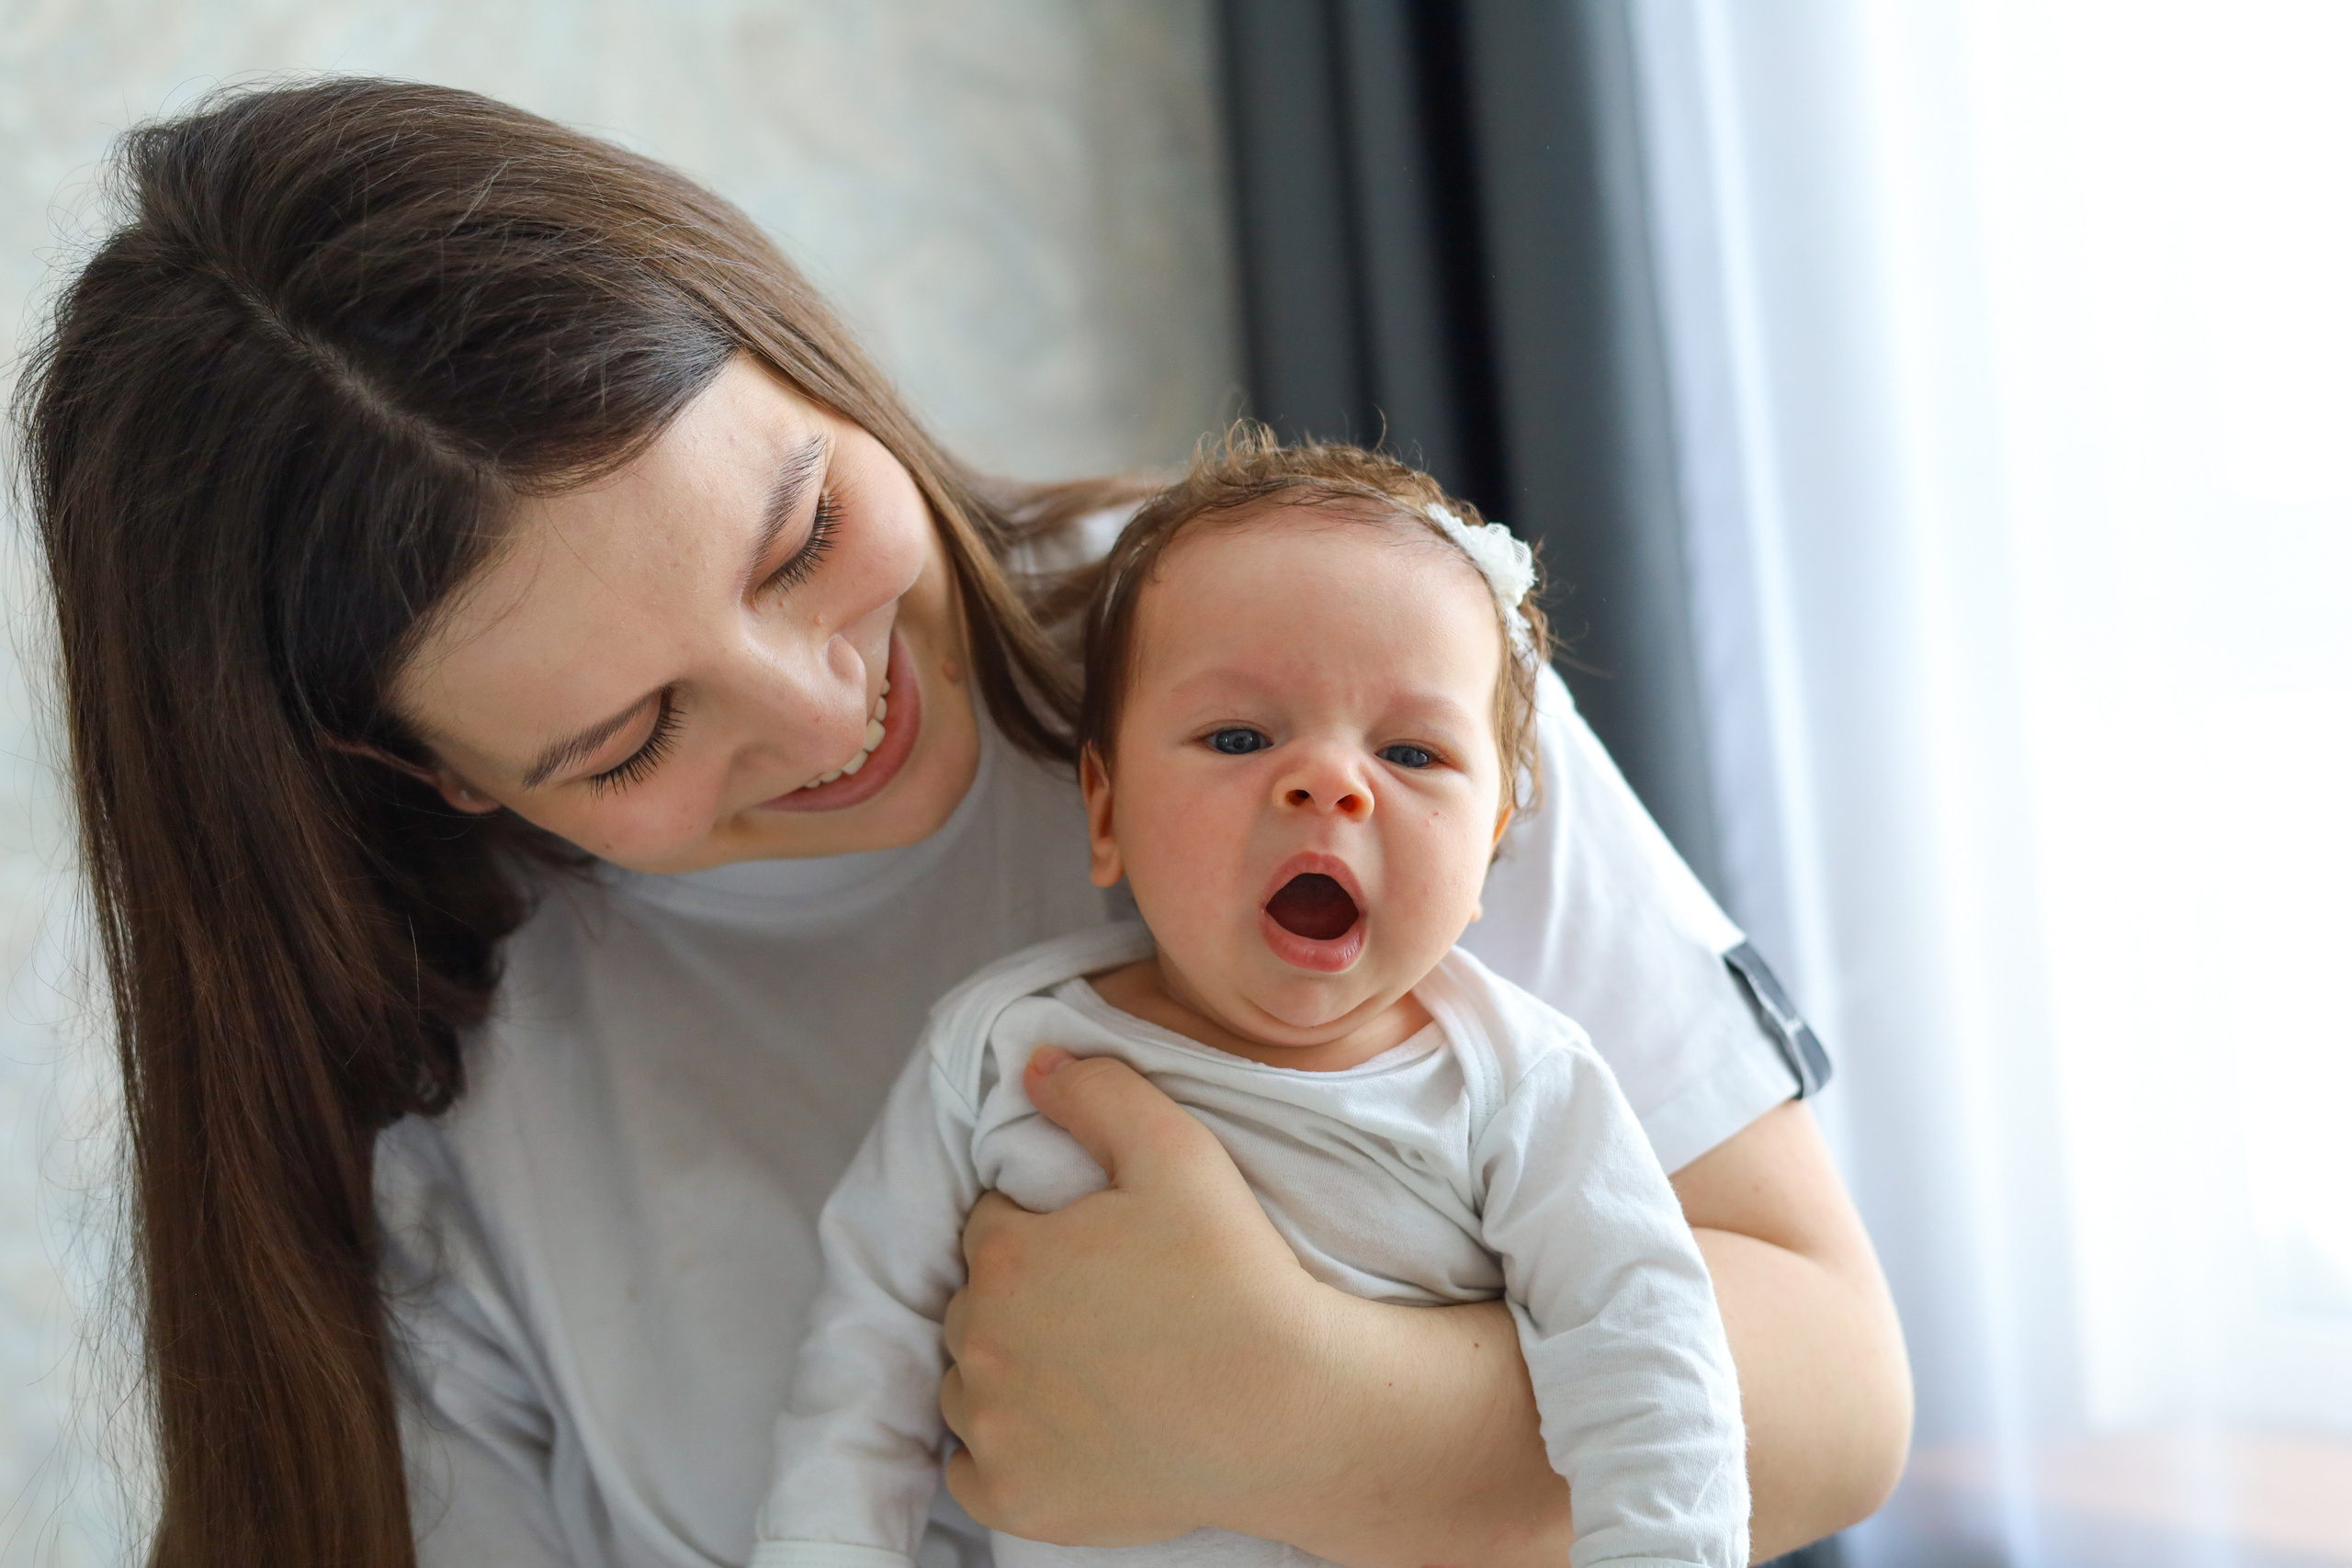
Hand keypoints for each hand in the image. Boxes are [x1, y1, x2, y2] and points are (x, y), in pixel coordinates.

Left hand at [939, 1046, 1324, 1545]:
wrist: (1290, 1411)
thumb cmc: (1238, 1277)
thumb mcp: (1180, 1152)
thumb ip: (1098, 1091)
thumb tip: (1031, 1064)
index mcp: (1004, 1253)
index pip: (992, 1225)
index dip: (1046, 1230)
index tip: (1105, 1251)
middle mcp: (978, 1341)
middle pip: (973, 1304)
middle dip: (1021, 1299)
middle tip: (1105, 1310)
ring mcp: (993, 1429)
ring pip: (968, 1383)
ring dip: (1007, 1372)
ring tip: (1091, 1369)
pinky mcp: (1015, 1499)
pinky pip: (972, 1468)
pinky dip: (1005, 1452)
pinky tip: (1066, 1431)